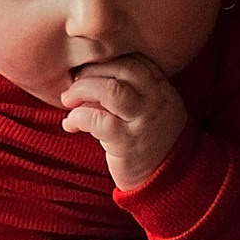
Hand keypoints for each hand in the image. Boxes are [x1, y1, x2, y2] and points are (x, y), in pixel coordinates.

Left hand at [59, 56, 186, 188]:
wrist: (171, 181)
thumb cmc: (151, 141)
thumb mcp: (150, 110)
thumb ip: (130, 91)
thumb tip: (87, 75)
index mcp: (162, 89)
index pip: (134, 59)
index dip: (107, 59)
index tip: (89, 67)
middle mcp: (156, 101)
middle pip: (122, 69)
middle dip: (91, 70)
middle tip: (74, 81)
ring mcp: (143, 122)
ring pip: (111, 91)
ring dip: (82, 90)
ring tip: (68, 99)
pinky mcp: (128, 144)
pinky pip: (98, 121)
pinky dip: (77, 117)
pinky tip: (70, 124)